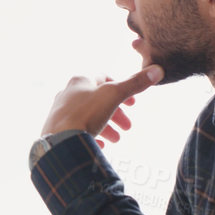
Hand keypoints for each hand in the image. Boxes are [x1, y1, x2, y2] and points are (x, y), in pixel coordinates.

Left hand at [41, 66, 162, 144]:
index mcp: (80, 81)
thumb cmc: (85, 115)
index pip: (105, 79)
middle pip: (98, 101)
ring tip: (116, 140)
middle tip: (128, 127)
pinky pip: (75, 132)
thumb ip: (134, 84)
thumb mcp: (114, 96)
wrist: (59, 141)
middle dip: (116, 114)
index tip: (133, 105)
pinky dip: (89, 137)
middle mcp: (68, 94)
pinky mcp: (56, 130)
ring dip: (105, 127)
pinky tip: (98, 145)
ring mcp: (60, 112)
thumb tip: (157, 70)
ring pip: (88, 117)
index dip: (122, 89)